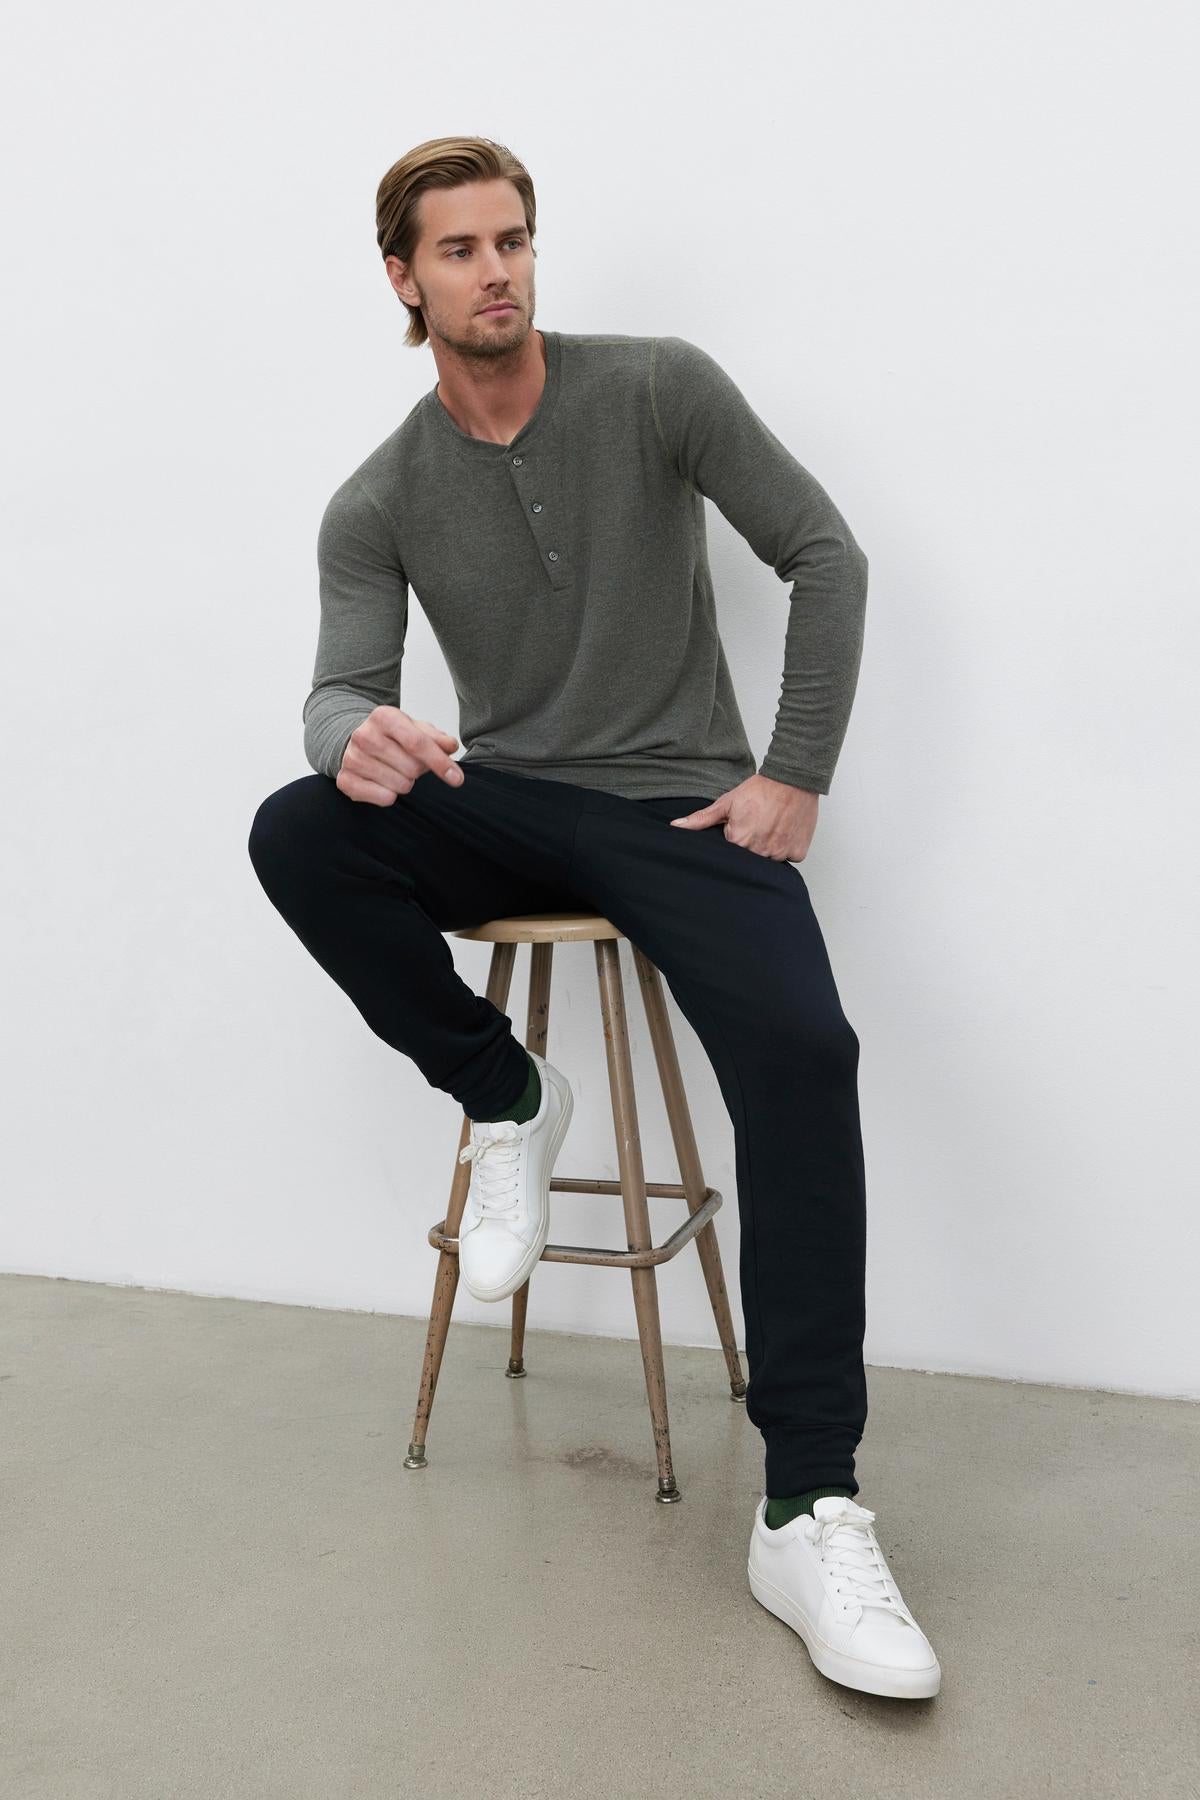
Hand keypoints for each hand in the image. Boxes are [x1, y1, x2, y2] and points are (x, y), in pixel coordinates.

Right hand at [337, 706, 464, 805]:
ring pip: (400, 785)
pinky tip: (385, 784)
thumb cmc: (392, 736)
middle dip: (419, 771)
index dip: (440, 763)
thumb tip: (450, 746)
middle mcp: (364, 735)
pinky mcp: (345, 779)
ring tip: (397, 772)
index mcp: (384, 717)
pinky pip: (384, 798)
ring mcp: (352, 758)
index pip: (417, 743)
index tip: (457, 778)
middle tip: (412, 765)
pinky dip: (391, 796)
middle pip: (412, 768)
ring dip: (406, 783)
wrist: (356, 741)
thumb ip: (436, 737)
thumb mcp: (416, 729)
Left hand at [669, 773, 818, 861]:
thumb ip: (702, 818)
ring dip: (769, 845)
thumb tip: (676, 826)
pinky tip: (785, 829)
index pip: (731, 851)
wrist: (793, 778)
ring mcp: (780, 853)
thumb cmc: (760, 789)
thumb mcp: (727, 802)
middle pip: (751, 857)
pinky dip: (787, 846)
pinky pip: (790, 856)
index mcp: (739, 841)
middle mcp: (760, 851)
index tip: (742, 824)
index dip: (736, 837)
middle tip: (758, 823)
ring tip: (772, 824)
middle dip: (752, 843)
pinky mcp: (798, 851)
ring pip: (771, 858)